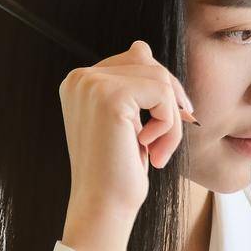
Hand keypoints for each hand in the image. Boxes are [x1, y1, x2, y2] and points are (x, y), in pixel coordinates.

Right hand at [58, 40, 194, 250]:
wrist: (104, 206)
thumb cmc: (118, 170)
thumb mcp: (128, 120)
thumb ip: (134, 82)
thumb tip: (141, 45)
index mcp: (80, 81)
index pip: (137, 60)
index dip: (161, 93)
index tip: (162, 129)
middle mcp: (80, 78)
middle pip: (151, 64)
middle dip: (170, 103)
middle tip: (164, 144)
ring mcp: (92, 85)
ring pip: (160, 80)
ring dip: (171, 121)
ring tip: (158, 150)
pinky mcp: (110, 97)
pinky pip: (163, 95)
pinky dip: (169, 126)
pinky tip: (150, 149)